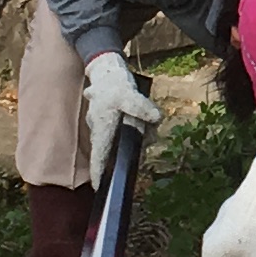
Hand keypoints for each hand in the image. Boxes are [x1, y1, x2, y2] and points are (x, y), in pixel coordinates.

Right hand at [80, 51, 162, 187]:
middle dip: (132, 148)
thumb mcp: (130, 95)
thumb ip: (142, 108)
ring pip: (122, 138)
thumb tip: (157, 118)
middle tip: (148, 139)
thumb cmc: (113, 84)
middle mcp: (100, 130)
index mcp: (101, 129)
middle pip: (115, 149)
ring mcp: (103, 125)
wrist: (106, 69)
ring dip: (137, 133)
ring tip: (149, 120)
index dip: (99, 174)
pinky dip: (135, 126)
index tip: (100, 188)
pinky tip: (147, 118)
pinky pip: (123, 129)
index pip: (99, 157)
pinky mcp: (110, 120)